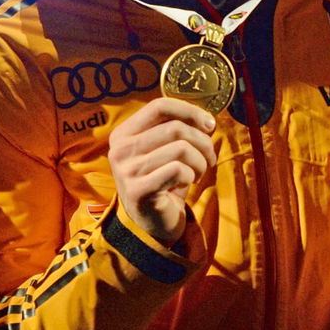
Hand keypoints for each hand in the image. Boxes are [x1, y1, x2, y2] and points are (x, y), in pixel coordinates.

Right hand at [108, 98, 217, 245]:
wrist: (151, 224)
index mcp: (124, 133)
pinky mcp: (138, 191)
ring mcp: (126, 171)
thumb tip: (207, 121)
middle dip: (203, 142)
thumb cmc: (163, 181)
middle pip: (175, 128)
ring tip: (198, 172)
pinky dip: (191, 176)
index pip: (159, 106)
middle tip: (208, 158)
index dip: (190, 111)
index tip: (209, 125)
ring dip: (200, 161)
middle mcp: (120, 149)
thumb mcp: (166, 150)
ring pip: (181, 148)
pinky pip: (178, 170)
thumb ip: (178, 129)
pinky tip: (185, 184)